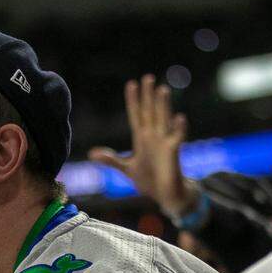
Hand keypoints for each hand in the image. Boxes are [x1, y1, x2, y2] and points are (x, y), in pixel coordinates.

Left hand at [89, 75, 195, 215]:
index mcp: (142, 138)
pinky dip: (179, 128)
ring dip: (163, 105)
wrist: (165, 195)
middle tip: (148, 77)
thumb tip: (91, 153)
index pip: (136, 115)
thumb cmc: (149, 180)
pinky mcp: (173, 153)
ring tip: (162, 90)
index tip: (131, 84)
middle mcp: (154, 136)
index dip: (133, 100)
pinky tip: (179, 118)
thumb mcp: (126, 168)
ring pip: (163, 120)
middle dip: (148, 96)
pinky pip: (177, 138)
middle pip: (150, 112)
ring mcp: (164, 143)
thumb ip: (111, 160)